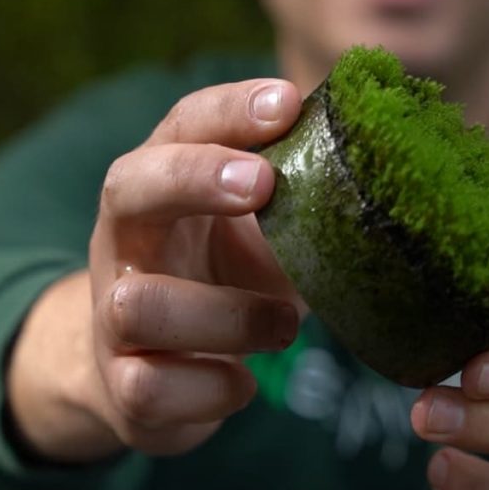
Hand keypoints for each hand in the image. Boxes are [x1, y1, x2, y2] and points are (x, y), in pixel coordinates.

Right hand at [7, 79, 303, 461]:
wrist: (145, 381)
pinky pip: (152, 387)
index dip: (228, 111)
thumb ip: (292, 205)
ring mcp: (110, 317)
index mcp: (160, 193)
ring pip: (138, 304)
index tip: (287, 101)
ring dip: (227, 314)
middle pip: (128, 188)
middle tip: (264, 184)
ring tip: (286, 324)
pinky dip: (213, 387)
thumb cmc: (215, 289)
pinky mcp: (121, 387)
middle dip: (195, 178)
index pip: (181, 128)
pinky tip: (243, 382)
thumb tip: (378, 170)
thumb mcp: (253, 240)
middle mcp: (122, 244)